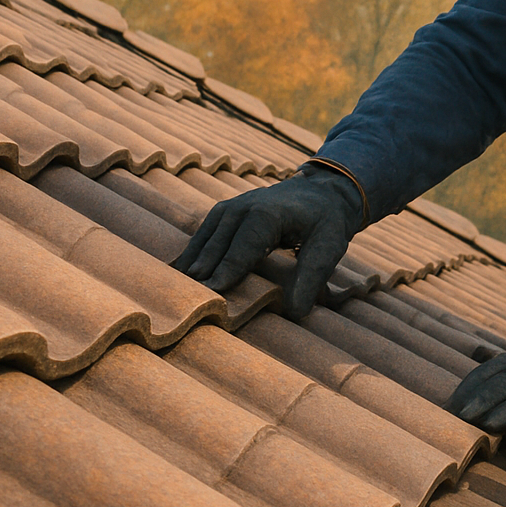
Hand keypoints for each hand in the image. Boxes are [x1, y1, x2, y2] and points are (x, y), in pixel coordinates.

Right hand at [173, 164, 360, 317]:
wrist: (322, 193)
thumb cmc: (325, 223)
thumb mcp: (329, 247)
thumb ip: (313, 277)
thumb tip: (296, 312)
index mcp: (269, 213)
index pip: (244, 244)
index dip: (228, 268)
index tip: (213, 291)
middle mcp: (245, 205)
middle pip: (219, 240)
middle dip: (204, 267)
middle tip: (187, 297)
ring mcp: (233, 206)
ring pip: (207, 234)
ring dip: (193, 259)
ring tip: (176, 287)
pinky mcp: (227, 212)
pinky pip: (205, 231)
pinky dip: (193, 250)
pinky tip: (182, 271)